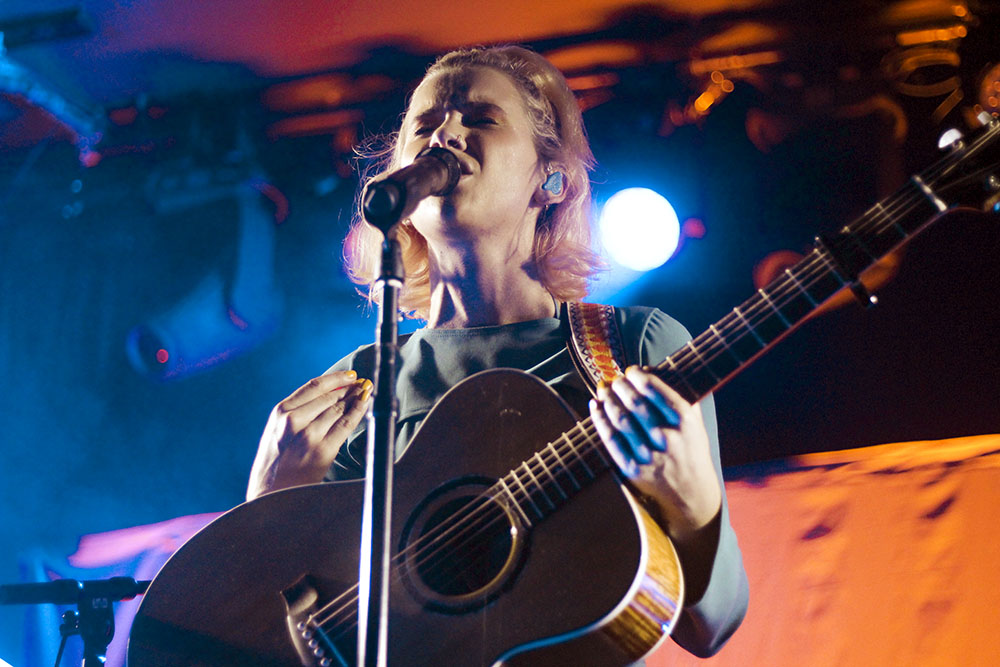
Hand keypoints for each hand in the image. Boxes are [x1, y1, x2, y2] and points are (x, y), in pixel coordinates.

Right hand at [247, 370, 371, 500]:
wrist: (269, 494)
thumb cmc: (274, 464)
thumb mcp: (276, 432)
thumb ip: (295, 414)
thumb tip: (326, 398)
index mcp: (281, 413)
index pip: (313, 387)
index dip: (335, 378)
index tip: (350, 375)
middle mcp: (293, 420)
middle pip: (330, 396)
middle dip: (350, 388)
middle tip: (363, 383)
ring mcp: (309, 435)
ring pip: (339, 408)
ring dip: (356, 397)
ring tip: (367, 392)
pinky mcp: (322, 450)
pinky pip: (345, 425)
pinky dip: (358, 412)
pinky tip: (365, 404)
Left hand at [589, 366, 721, 540]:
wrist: (693, 496)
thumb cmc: (692, 453)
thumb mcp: (696, 425)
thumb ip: (679, 397)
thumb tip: (651, 371)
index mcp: (686, 422)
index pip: (656, 391)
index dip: (638, 377)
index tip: (631, 371)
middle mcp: (669, 438)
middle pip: (636, 404)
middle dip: (621, 387)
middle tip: (615, 380)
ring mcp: (650, 456)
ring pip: (622, 420)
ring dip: (608, 400)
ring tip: (603, 389)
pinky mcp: (633, 470)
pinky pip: (612, 441)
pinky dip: (600, 421)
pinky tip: (595, 407)